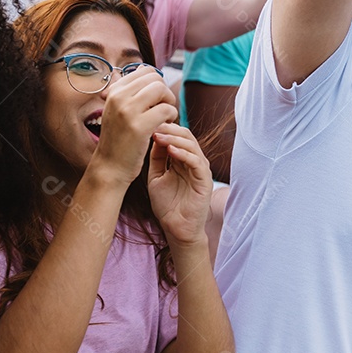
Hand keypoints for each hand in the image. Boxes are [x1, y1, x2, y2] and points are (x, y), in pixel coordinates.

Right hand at [93, 67, 178, 185]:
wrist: (110, 167)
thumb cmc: (119, 138)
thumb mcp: (118, 109)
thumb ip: (130, 90)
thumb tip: (144, 68)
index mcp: (114, 91)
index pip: (144, 71)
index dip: (156, 83)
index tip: (156, 100)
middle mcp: (118, 97)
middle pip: (155, 78)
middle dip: (165, 92)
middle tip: (163, 108)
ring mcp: (128, 111)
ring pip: (161, 90)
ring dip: (169, 102)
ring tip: (165, 116)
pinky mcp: (139, 126)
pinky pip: (166, 109)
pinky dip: (172, 116)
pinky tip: (166, 125)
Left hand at [147, 123, 212, 246]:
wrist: (176, 228)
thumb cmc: (167, 205)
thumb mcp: (155, 176)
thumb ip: (156, 158)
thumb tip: (152, 135)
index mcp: (183, 159)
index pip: (176, 136)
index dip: (163, 128)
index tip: (146, 124)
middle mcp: (194, 161)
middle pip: (186, 136)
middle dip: (169, 129)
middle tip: (153, 125)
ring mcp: (201, 170)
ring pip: (192, 145)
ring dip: (174, 139)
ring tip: (159, 135)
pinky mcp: (205, 180)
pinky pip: (196, 162)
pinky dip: (184, 154)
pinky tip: (171, 150)